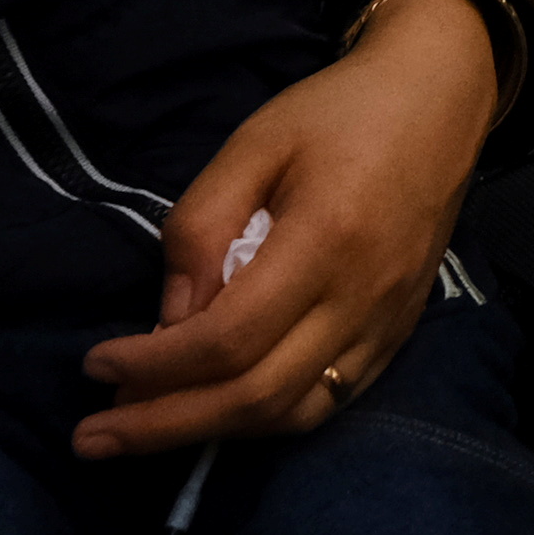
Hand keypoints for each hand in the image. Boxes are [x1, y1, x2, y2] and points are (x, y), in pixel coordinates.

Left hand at [74, 0, 498, 455]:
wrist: (438, 101)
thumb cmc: (337, 112)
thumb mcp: (253, 144)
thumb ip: (201, 227)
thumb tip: (167, 321)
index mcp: (325, 240)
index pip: (227, 337)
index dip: (154, 364)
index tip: (96, 364)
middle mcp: (361, 297)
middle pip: (256, 396)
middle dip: (165, 424)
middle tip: (95, 434)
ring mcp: (386, 325)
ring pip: (292, 414)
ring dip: (211, 432)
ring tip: (144, 425)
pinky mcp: (397, 334)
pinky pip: (326, 403)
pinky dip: (264, 419)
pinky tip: (217, 409)